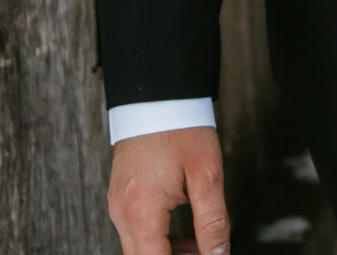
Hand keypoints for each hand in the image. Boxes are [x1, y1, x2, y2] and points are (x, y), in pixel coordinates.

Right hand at [108, 127, 228, 254]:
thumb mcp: (207, 176)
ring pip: (139, 249)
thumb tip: (218, 254)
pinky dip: (158, 240)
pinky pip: (136, 231)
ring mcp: (118, 205)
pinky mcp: (121, 197)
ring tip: (201, 247)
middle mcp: (121, 213)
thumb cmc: (181, 129)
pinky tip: (184, 236)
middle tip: (206, 254)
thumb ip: (213, 221)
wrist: (156, 96)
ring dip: (167, 254)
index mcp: (141, 212)